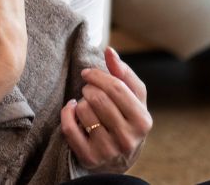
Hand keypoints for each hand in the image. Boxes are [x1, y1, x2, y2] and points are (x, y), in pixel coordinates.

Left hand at [61, 47, 151, 172]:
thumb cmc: (126, 120)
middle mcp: (128, 139)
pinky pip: (69, 127)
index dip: (98, 76)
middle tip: (88, 90)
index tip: (87, 73)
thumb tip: (109, 50)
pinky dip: (66, 113)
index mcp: (143, 121)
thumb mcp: (133, 99)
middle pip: (98, 98)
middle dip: (89, 88)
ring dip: (80, 102)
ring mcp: (108, 150)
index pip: (117, 88)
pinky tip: (71, 109)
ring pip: (83, 111)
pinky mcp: (89, 157)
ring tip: (86, 105)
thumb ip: (123, 74)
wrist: (119, 159)